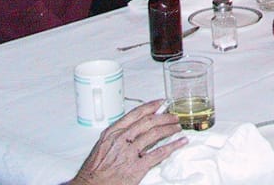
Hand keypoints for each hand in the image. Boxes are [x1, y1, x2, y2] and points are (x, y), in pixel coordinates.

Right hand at [69, 100, 185, 184]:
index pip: (136, 114)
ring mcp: (129, 152)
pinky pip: (159, 153)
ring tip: (178, 127)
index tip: (161, 103)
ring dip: (169, 129)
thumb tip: (133, 128)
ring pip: (155, 134)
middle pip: (148, 122)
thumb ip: (117, 135)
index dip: (151, 106)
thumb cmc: (93, 170)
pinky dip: (173, 146)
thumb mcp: (102, 146)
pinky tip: (180, 142)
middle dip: (164, 117)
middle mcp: (121, 139)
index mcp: (112, 133)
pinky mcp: (136, 167)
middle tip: (174, 116)